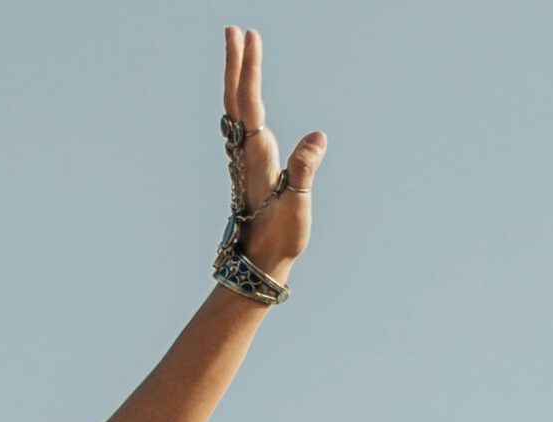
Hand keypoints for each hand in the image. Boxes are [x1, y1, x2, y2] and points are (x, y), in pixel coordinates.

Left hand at [219, 26, 325, 274]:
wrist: (258, 262)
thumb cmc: (279, 237)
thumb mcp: (297, 206)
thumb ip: (304, 170)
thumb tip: (317, 136)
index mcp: (255, 155)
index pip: (249, 103)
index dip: (248, 69)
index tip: (248, 37)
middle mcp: (245, 151)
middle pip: (236, 99)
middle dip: (236, 63)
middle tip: (235, 29)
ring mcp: (245, 157)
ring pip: (236, 109)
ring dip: (237, 77)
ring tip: (239, 48)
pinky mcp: (249, 165)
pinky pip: (243, 123)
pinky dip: (243, 98)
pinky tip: (245, 95)